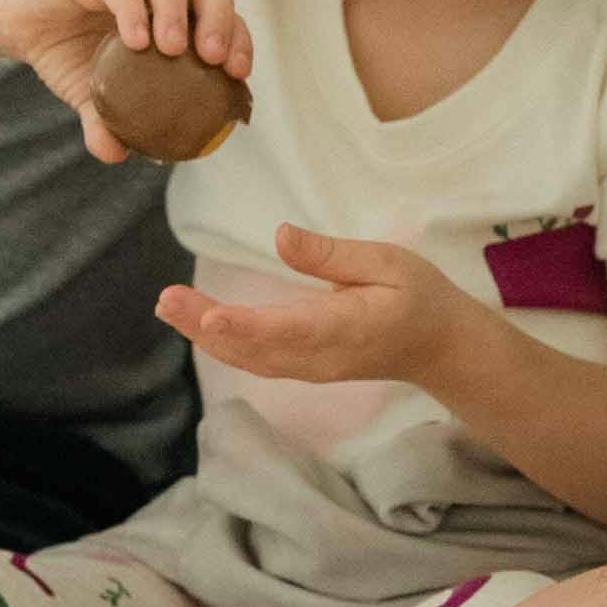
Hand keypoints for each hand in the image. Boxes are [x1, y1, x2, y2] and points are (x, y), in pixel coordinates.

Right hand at [0, 0, 250, 160]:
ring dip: (177, 11)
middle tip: (214, 60)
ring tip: (172, 50)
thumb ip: (107, 121)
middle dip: (221, 20)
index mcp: (170, 8)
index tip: (237, 74)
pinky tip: (134, 42)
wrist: (14, 18)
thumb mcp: (88, 94)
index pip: (221, 15)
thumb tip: (120, 155)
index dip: (238, 39)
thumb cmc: (64, 49)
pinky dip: (132, 9)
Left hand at [159, 224, 476, 389]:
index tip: (211, 315)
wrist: (440, 348)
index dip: (247, 326)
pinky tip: (196, 323)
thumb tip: (280, 236)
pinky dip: (224, 343)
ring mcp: (311, 369)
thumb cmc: (419, 297)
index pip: (290, 330)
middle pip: (257, 348)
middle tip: (166, 299)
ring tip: (169, 306)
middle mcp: (322, 357)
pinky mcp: (304, 368)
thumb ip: (333, 255)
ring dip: (206, 335)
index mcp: (348, 327)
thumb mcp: (388, 262)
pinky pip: (257, 361)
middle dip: (207, 326)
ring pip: (250, 358)